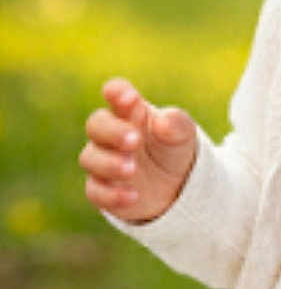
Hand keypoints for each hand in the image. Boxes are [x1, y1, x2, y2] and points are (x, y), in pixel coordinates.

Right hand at [79, 77, 196, 222]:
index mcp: (131, 111)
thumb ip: (176, 123)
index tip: (129, 98)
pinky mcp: (102, 189)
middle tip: (135, 141)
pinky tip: (133, 196)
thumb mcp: (183, 133)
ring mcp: (104, 160)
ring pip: (90, 158)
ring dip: (109, 164)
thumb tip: (161, 123)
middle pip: (97, 124)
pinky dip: (112, 194)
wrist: (175, 185)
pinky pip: (96, 191)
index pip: (117, 92)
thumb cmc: (173, 148)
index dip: (117, 92)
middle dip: (113, 132)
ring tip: (132, 170)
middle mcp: (112, 133)